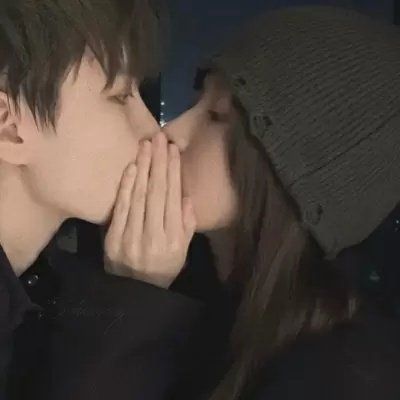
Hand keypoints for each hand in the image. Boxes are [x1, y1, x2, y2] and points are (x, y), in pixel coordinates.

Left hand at [104, 132, 196, 288]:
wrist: (134, 292)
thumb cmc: (163, 268)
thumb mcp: (183, 252)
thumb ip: (186, 225)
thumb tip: (186, 197)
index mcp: (174, 240)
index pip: (173, 198)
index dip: (174, 172)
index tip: (174, 151)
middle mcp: (154, 236)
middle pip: (157, 192)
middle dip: (159, 162)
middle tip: (160, 138)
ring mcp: (132, 237)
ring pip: (140, 196)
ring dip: (143, 168)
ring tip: (146, 145)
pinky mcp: (114, 238)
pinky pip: (122, 208)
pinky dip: (126, 186)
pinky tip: (132, 167)